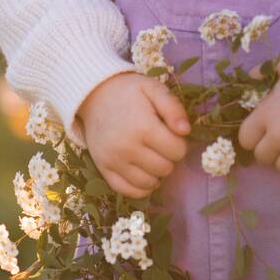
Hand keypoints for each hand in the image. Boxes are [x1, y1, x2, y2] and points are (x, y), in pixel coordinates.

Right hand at [76, 71, 190, 198]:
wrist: (94, 96)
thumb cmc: (128, 92)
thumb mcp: (153, 89)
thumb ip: (173, 107)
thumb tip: (185, 131)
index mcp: (144, 127)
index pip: (177, 151)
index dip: (180, 143)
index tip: (171, 134)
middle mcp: (127, 148)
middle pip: (165, 168)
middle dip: (169, 157)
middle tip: (161, 144)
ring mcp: (114, 161)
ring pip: (148, 183)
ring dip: (156, 173)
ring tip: (152, 156)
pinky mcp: (103, 169)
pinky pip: (127, 191)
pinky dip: (140, 188)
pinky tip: (144, 174)